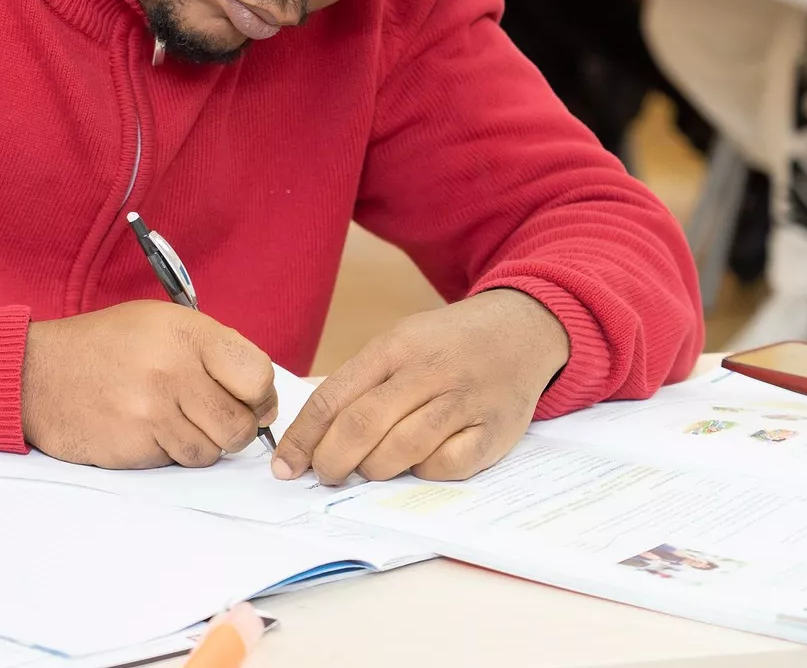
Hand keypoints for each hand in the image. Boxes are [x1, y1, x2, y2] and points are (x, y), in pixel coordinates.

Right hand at [21, 301, 277, 469]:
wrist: (37, 374)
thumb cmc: (104, 347)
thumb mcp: (160, 323)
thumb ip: (212, 352)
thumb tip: (264, 398)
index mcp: (186, 332)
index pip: (257, 375)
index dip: (261, 395)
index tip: (251, 399)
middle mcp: (172, 369)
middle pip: (240, 425)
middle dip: (234, 428)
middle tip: (211, 417)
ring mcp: (152, 410)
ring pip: (211, 451)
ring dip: (200, 443)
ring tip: (170, 419)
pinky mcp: (134, 445)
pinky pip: (176, 463)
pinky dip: (169, 452)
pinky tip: (146, 430)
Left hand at [272, 288, 569, 484]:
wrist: (520, 330)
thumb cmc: (447, 344)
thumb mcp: (400, 342)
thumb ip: (360, 381)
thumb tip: (309, 430)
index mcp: (395, 346)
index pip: (334, 397)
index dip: (303, 437)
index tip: (285, 466)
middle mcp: (428, 371)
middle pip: (362, 425)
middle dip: (332, 460)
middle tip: (324, 475)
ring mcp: (463, 401)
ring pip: (401, 449)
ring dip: (374, 469)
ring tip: (369, 469)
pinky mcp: (492, 431)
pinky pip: (446, 466)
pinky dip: (424, 472)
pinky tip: (419, 464)